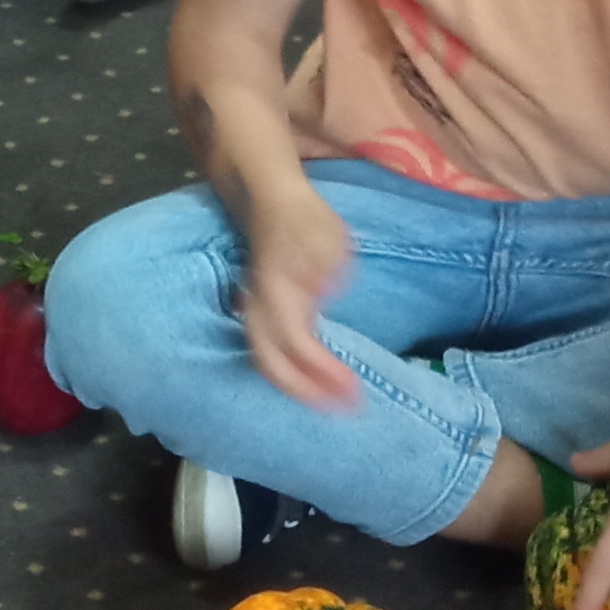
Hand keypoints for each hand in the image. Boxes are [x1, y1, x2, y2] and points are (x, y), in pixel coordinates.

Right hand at [235, 187, 359, 410]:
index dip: (323, 371)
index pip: (297, 344)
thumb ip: (330, 269)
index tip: (353, 388)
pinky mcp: (261, 316)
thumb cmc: (305, 218)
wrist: (269, 200)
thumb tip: (326, 296)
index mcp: (277, 292)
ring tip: (334, 402)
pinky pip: (268, 354)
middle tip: (344, 409)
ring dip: (299, 388)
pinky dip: (291, 375)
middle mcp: (261, 309)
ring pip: (265, 363)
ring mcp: (256, 313)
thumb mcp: (330, 237)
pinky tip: (318, 384)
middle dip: (307, 393)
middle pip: (271, 365)